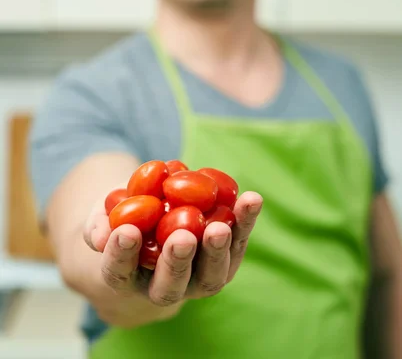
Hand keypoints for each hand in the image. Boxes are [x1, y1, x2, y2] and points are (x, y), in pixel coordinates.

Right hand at [84, 190, 262, 307]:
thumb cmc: (122, 219)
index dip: (121, 254)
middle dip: (177, 261)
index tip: (126, 231)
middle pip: (171, 285)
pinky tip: (251, 199)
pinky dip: (245, 222)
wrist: (151, 225)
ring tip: (222, 226)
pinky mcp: (224, 261)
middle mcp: (163, 287)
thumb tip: (102, 234)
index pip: (120, 272)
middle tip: (182, 236)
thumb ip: (98, 224)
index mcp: (126, 278)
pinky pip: (237, 245)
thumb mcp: (102, 216)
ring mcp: (197, 279)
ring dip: (217, 250)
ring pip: (210, 275)